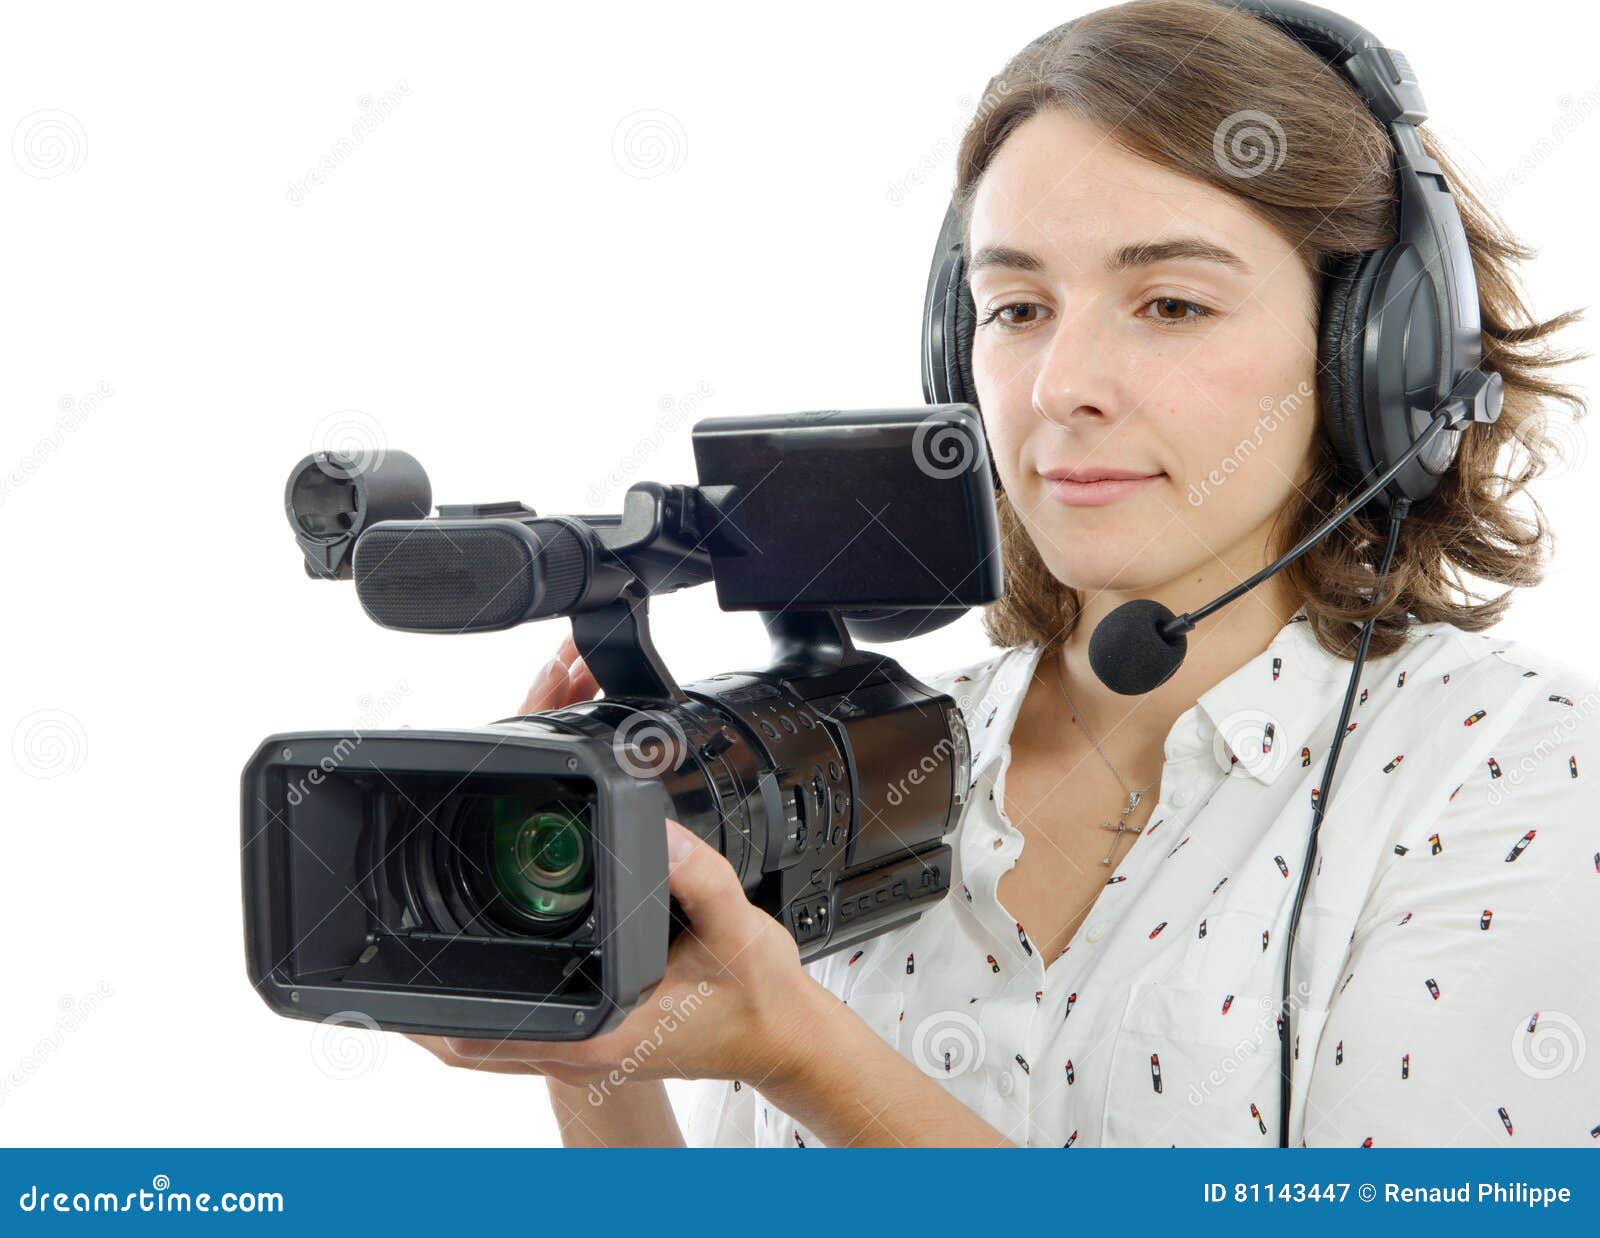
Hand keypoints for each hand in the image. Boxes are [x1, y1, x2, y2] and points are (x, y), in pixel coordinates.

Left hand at [408, 628, 824, 1091]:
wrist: (786, 1037)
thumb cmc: (760, 1003)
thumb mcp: (737, 931)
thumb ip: (699, 878)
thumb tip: (657, 831)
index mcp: (603, 1030)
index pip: (492, 1037)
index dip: (429, 1019)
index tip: (393, 986)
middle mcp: (583, 1048)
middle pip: (471, 1047)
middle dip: (418, 1014)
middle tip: (377, 975)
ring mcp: (585, 1049)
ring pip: (490, 1042)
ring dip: (446, 1012)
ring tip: (408, 971)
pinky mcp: (595, 1037)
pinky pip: (520, 1028)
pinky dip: (487, 1005)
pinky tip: (481, 968)